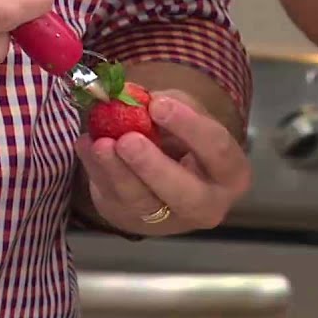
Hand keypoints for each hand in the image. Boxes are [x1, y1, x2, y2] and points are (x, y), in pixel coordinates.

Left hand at [75, 91, 250, 235]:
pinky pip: (112, 199)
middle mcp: (207, 204)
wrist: (167, 176)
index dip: (189, 128)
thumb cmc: (185, 141)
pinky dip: (95, 171)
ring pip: (142, 201)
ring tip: (100, 143)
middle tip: (128, 140)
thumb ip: (171, 104)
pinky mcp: (132, 220)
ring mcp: (168, 218)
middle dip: (153, 167)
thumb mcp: (189, 117)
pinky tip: (86, 145)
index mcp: (231, 174)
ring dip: (117, 171)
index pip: (217, 151)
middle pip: (184, 193)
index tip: (158, 105)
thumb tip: (138, 97)